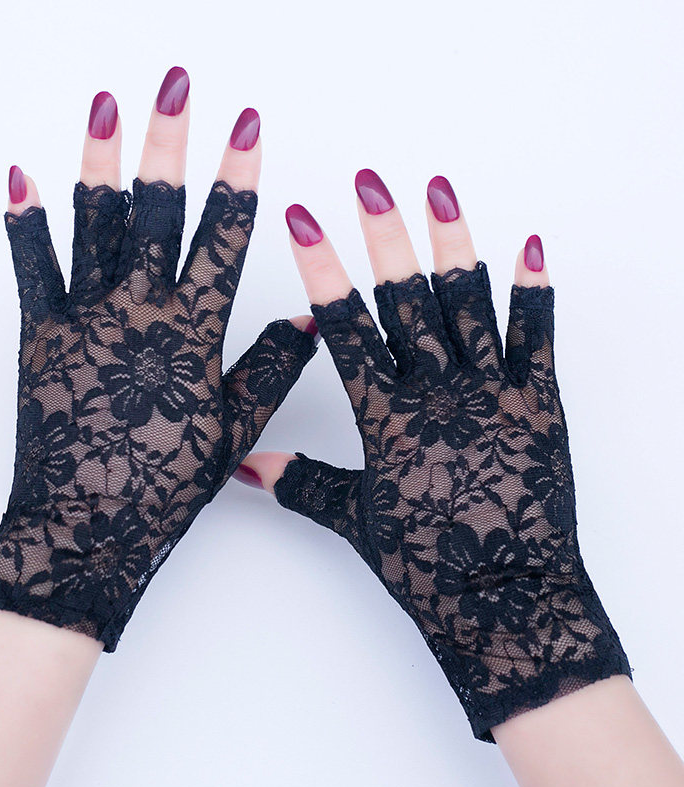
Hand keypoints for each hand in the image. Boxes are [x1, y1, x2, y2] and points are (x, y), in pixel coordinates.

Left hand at [0, 70, 317, 650]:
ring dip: (100, 160)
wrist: (87, 525)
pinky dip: (24, 221)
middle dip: (170, 142)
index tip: (247, 129)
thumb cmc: (164, 483)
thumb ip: (271, 368)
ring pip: (94, 224)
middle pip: (156, 211)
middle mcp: (139, 312)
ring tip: (108, 107)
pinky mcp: (41, 334)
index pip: (222, 239)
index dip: (237, 178)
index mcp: (191, 332)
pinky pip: (32, 268)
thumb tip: (311, 319)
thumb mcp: (233, 429)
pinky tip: (20, 177)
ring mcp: (85, 317)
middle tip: (177, 87)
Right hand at [239, 170, 628, 740]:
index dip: (322, 270)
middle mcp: (437, 395)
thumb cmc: (428, 566)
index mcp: (387, 418)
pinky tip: (530, 247)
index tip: (304, 221)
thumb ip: (303, 484)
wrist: (507, 604)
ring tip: (438, 191)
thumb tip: (249, 467)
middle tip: (370, 181)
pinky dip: (534, 292)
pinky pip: (537, 340)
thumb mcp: (356, 523)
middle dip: (384, 236)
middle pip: (405, 301)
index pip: (346, 329)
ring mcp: (492, 396)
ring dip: (453, 244)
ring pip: (468, 306)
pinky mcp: (539, 408)